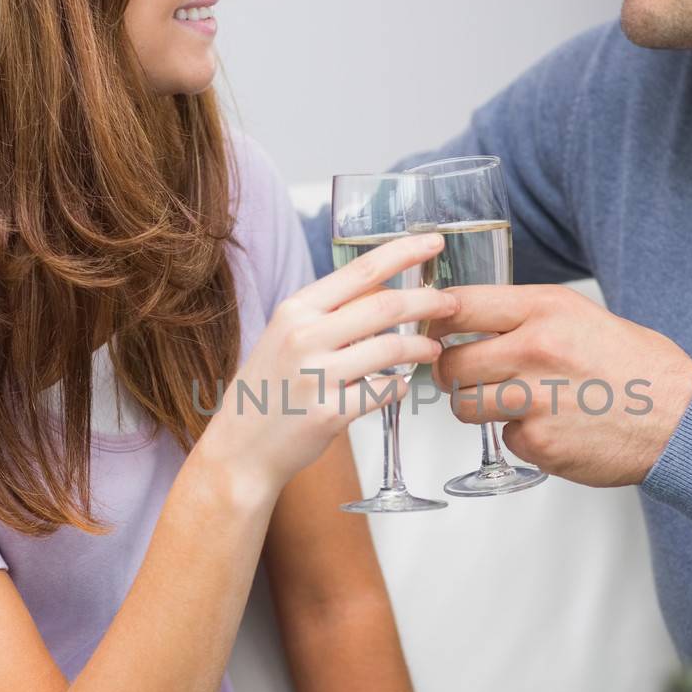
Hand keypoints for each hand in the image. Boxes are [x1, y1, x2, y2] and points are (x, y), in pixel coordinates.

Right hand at [198, 232, 458, 493]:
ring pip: (392, 349)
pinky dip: (401, 386)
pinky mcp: (330, 413)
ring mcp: (317, 376)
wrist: (241, 448)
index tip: (434, 243)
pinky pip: (384, 391)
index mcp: (296, 309)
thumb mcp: (286, 336)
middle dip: (428, 301)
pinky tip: (401, 385)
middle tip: (451, 303)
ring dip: (422, 347)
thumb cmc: (269, 389)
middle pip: (386, 305)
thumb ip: (329, 314)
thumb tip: (385, 291)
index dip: (405, 252)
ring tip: (432, 348)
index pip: (361, 270)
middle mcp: (304, 336)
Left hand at [431, 284, 691, 487]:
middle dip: (453, 373)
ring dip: (479, 408)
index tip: (432, 328)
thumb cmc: (643, 369)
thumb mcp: (586, 318)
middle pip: (450, 362)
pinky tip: (553, 429)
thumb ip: (531, 317)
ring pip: (465, 405)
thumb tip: (477, 320)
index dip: (437, 319)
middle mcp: (535, 350)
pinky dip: (520, 438)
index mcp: (547, 310)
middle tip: (469, 377)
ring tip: (513, 404)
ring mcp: (535, 400)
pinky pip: (504, 439)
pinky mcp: (539, 443)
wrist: (684, 422)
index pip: (461, 304)